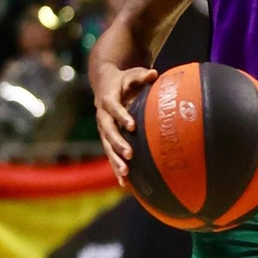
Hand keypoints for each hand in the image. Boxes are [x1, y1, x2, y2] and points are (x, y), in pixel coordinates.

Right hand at [93, 63, 153, 183]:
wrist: (105, 84)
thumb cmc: (123, 80)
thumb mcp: (131, 74)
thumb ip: (142, 75)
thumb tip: (154, 73)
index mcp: (108, 100)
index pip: (113, 108)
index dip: (122, 116)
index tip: (132, 126)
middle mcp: (103, 117)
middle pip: (108, 132)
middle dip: (117, 144)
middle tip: (130, 154)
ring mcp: (103, 130)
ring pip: (107, 147)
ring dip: (115, 160)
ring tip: (125, 173)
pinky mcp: (107, 139)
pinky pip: (110, 155)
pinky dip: (116, 168)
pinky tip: (125, 183)